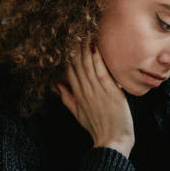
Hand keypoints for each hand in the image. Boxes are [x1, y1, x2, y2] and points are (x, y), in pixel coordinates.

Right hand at [56, 39, 134, 157]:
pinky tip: (95, 45)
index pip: (69, 69)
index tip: (67, 40)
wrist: (112, 141)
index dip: (67, 54)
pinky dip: (98, 57)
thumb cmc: (97, 128)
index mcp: (76, 94)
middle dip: (74, 46)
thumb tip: (57, 85)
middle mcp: (84, 90)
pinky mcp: (109, 91)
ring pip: (87, 64)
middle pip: (76, 64)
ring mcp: (96, 90)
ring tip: (83, 31)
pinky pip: (101, 71)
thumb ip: (67, 98)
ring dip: (84, 47)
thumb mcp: (78, 113)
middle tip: (73, 29)